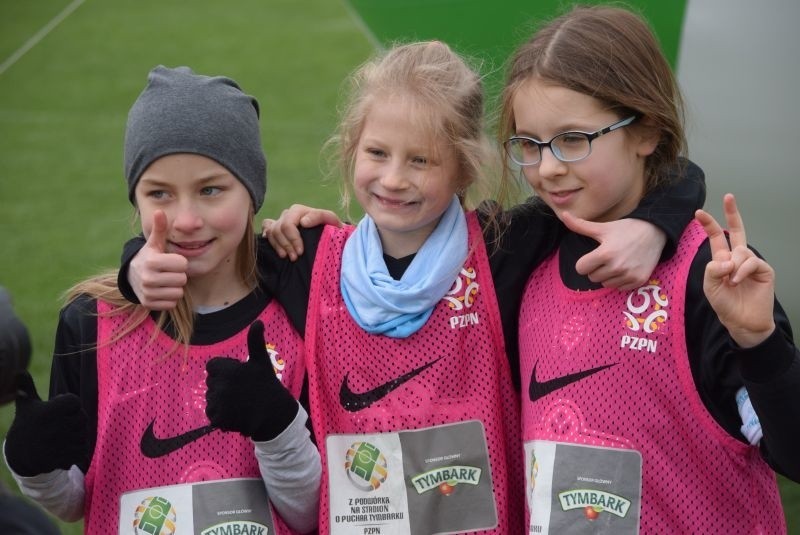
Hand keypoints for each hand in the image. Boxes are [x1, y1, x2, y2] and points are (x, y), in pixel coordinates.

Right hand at [4, 372, 88, 476]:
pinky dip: (78, 450)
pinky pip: (83, 450)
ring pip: (84, 434)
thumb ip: (26, 387)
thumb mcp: (26, 405)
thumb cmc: (27, 425)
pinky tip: (65, 449)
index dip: (68, 404)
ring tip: (62, 437)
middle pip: (82, 417)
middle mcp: (55, 427)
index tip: (57, 409)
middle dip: (74, 420)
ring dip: (77, 435)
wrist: (20, 456)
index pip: (74, 401)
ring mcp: (61, 444)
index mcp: (48, 412)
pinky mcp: (64, 458)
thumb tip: (19, 371)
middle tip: (62, 424)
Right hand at [130, 210, 187, 309]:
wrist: (131, 276)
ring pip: (178, 293)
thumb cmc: (149, 257)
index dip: (180, 262)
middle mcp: (147, 278)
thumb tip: (159, 211)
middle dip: (178, 275)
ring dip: (175, 287)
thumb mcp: (154, 243)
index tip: (171, 261)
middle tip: (168, 272)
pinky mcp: (148, 304)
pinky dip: (169, 298)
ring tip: (165, 280)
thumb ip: (160, 229)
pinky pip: (172, 303)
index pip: (183, 264)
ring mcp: (147, 293)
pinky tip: (161, 290)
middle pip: (182, 279)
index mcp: (151, 261)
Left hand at [205, 321, 298, 440]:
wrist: (274, 414)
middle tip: (240, 389)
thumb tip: (258, 321)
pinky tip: (235, 413)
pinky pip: (211, 414)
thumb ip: (255, 341)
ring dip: (220, 400)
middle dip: (222, 385)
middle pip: (211, 382)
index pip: (212, 366)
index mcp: (227, 370)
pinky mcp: (217, 419)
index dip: (223, 369)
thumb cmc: (267, 385)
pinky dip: (220, 415)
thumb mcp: (261, 361)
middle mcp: (220, 386)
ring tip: (238, 402)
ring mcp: (218, 404)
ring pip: (210, 398)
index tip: (238, 375)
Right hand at [262, 204, 341, 260]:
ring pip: (271, 232)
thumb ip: (319, 216)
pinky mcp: (277, 229)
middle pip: (278, 230)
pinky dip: (270, 240)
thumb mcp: (331, 220)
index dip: (292, 239)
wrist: (329, 233)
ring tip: (287, 257)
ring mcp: (280, 221)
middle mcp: (287, 214)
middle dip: (286, 245)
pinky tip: (277, 249)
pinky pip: (266, 231)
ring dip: (278, 246)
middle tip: (295, 257)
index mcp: (298, 211)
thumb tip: (303, 222)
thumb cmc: (331, 227)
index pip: (288, 224)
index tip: (300, 252)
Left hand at [563, 211, 664, 289]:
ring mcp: (628, 275)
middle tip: (606, 257)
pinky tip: (626, 268)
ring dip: (607, 275)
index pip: (581, 268)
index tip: (592, 256)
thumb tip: (563, 215)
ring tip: (617, 262)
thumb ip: (580, 225)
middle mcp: (616, 266)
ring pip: (605, 284)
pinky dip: (620, 280)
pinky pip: (619, 288)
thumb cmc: (626, 229)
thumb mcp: (602, 227)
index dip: (584, 262)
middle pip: (592, 277)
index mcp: (605, 253)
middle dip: (596, 268)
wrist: (654, 232)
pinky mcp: (638, 280)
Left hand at [695, 194, 774, 347]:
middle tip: (729, 196)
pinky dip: (741, 271)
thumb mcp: (710, 286)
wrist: (742, 321)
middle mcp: (737, 257)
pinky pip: (750, 261)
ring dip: (732, 266)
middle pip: (737, 230)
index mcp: (722, 259)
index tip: (698, 212)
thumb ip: (713, 269)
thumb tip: (727, 258)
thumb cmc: (725, 304)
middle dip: (733, 213)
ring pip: (740, 251)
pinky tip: (737, 281)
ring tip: (731, 282)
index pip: (717, 237)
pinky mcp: (764, 270)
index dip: (709, 225)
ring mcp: (751, 262)